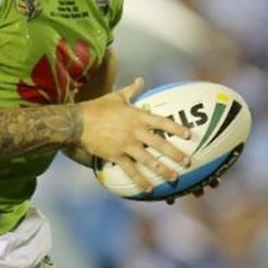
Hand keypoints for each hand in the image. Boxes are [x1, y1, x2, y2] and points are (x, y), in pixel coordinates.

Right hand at [78, 77, 191, 192]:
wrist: (78, 121)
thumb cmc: (97, 107)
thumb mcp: (116, 96)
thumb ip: (131, 90)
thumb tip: (140, 79)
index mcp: (137, 116)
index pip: (162, 122)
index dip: (176, 128)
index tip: (188, 135)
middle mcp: (135, 131)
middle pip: (160, 144)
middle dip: (175, 153)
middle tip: (188, 162)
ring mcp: (126, 145)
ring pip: (149, 159)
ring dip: (163, 170)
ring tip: (174, 177)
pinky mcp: (116, 156)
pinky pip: (131, 170)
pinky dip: (141, 180)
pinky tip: (149, 189)